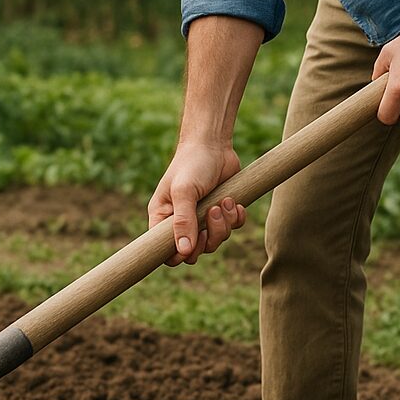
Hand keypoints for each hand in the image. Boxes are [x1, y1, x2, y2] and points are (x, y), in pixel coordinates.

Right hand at [147, 142, 246, 264]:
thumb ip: (183, 222)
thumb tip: (185, 252)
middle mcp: (181, 222)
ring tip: (224, 202)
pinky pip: (231, 229)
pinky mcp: (221, 213)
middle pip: (194, 252)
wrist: (213, 144)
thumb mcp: (184, 192)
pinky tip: (233, 201)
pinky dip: (235, 218)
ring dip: (224, 225)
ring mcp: (202, 219)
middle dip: (208, 237)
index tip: (192, 245)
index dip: (178, 255)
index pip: (165, 252)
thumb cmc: (192, 164)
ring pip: (215, 242)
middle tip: (212, 213)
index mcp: (163, 218)